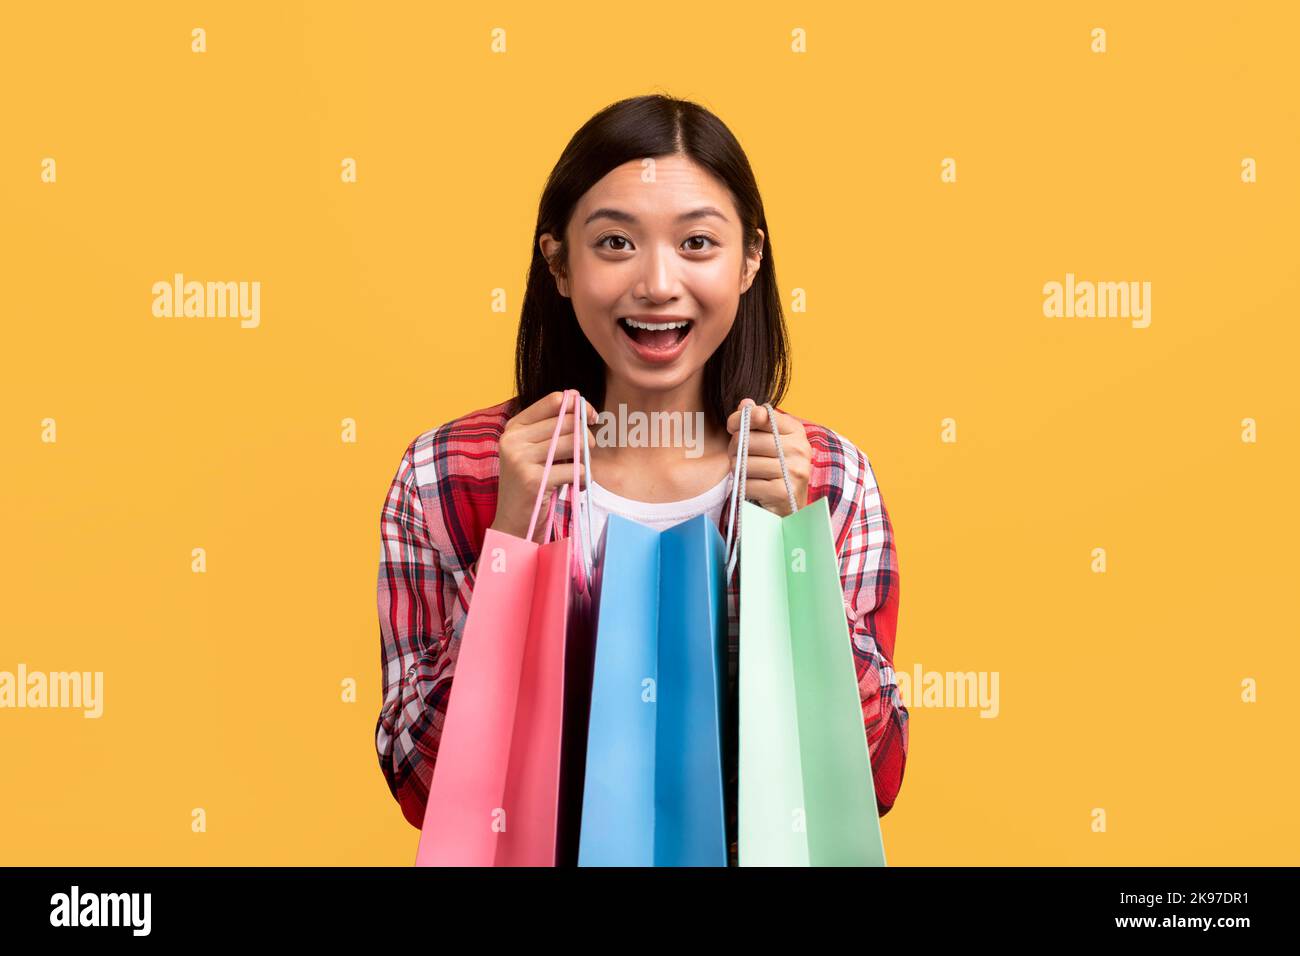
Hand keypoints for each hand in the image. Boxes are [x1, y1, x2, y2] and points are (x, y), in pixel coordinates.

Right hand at [491, 390, 596, 541]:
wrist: (514, 525)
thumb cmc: (532, 486)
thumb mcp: (535, 452)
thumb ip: (553, 429)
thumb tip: (582, 408)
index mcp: (514, 427)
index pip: (555, 400)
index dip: (579, 406)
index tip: (591, 419)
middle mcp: (513, 439)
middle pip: (569, 422)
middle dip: (585, 437)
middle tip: (585, 454)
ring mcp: (521, 459)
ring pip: (576, 443)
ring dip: (585, 458)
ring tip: (578, 470)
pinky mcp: (534, 480)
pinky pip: (576, 469)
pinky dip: (583, 479)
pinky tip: (575, 487)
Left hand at [725, 398, 810, 515]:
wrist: (791, 505)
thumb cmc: (776, 468)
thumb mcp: (771, 441)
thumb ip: (757, 421)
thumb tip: (745, 403)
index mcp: (796, 431)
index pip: (761, 415)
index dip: (740, 420)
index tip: (732, 427)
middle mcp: (799, 448)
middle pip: (748, 440)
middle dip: (734, 448)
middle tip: (736, 455)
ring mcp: (793, 471)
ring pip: (744, 463)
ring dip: (737, 469)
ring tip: (745, 472)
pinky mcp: (783, 492)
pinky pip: (747, 483)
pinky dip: (742, 486)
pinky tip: (751, 486)